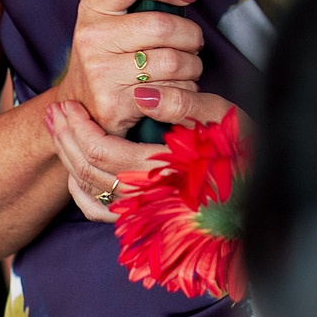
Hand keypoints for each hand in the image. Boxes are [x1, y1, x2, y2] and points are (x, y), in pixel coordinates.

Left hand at [46, 92, 237, 222]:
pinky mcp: (144, 221)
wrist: (261, 189)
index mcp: (166, 172)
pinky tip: (75, 168)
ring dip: (67, 157)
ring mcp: (145, 214)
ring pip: (89, 190)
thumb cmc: (244, 151)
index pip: (103, 152)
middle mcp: (151, 199)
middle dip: (65, 138)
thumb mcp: (223, 120)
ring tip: (59, 129)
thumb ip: (185, 105)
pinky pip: (99, 212)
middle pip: (88, 170)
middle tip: (55, 110)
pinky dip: (81, 190)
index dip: (79, 127)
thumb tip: (143, 95)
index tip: (69, 103)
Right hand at [54, 0, 212, 135]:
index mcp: (94, 8)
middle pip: (162, 26)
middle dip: (191, 35)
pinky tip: (176, 88)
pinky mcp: (113, 102)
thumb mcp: (127, 19)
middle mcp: (92, 37)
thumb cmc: (113, 55)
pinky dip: (185, 89)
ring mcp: (100, 71)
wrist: (82, 106)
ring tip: (187, 67)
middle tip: (193, 43)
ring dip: (192, 65)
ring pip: (172, 61)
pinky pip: (171, 92)